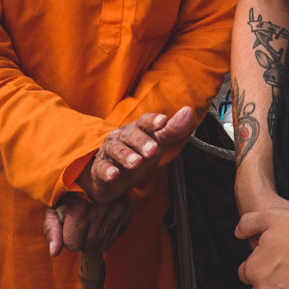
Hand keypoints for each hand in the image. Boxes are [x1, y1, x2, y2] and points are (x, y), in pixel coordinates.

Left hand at [43, 192, 131, 256]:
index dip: (68, 237)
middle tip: (79, 224)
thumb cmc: (71, 191)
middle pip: (88, 246)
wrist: (96, 169)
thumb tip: (54, 253)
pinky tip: (100, 223)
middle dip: (80, 240)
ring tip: (88, 224)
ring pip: (101, 245)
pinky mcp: (127, 212)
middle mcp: (101, 208)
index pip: (72, 242)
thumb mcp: (55, 205)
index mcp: (80, 205)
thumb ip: (51, 228)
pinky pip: (113, 239)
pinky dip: (105, 237)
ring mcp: (117, 210)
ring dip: (92, 241)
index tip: (70, 224)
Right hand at [80, 106, 196, 203]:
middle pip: (131, 134)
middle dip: (142, 141)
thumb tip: (188, 111)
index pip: (145, 121)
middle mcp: (123, 136)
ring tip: (136, 162)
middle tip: (153, 150)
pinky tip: (113, 174)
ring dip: (126, 155)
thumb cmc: (138, 154)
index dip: (153, 121)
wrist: (114, 177)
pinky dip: (107, 170)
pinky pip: (101, 168)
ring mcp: (110, 152)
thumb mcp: (158, 143)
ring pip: (116, 149)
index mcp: (138, 128)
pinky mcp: (99, 169)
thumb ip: (172, 130)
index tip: (163, 122)